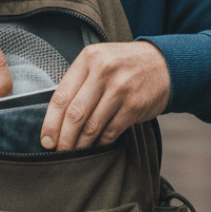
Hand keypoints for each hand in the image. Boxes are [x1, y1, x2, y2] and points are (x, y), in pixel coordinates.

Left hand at [40, 41, 169, 150]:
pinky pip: (111, 131)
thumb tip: (56, 118)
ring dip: (81, 144)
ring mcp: (121, 88)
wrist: (164, 64)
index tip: (46, 140)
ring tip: (75, 152)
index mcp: (88, 59)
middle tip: (59, 151)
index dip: (50, 122)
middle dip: (64, 138)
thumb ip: (79, 82)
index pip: (61, 96)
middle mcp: (103, 71)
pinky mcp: (135, 105)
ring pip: (92, 125)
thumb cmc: (124, 66)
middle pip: (75, 113)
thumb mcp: (98, 62)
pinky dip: (101, 143)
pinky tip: (96, 146)